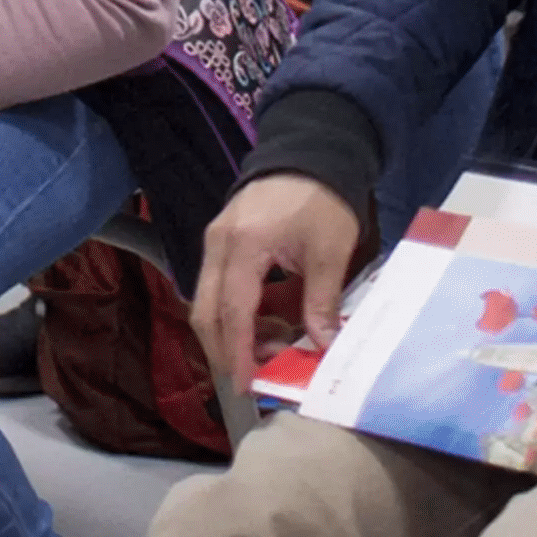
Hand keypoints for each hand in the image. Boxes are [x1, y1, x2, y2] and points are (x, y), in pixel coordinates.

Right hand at [192, 174, 364, 378]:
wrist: (310, 152)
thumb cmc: (321, 198)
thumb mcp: (329, 250)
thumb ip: (321, 300)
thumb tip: (322, 346)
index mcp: (243, 245)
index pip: (233, 311)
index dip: (239, 352)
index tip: (246, 384)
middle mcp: (218, 244)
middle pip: (206, 310)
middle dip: (224, 350)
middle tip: (251, 377)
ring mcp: (215, 241)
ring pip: (209, 300)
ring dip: (232, 332)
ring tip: (272, 348)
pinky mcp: (222, 241)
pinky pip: (219, 286)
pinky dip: (237, 311)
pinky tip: (269, 322)